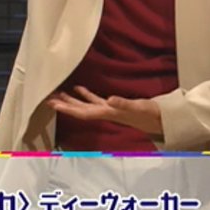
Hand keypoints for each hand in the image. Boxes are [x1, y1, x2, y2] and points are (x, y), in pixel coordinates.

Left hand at [47, 86, 162, 134]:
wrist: (161, 121)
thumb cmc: (151, 114)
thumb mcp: (139, 107)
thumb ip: (124, 103)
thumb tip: (109, 99)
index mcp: (108, 113)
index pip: (83, 112)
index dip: (68, 109)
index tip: (53, 104)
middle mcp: (105, 112)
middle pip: (80, 110)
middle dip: (64, 105)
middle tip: (48, 98)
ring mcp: (108, 110)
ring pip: (85, 105)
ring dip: (71, 100)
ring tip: (57, 93)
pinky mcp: (113, 106)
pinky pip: (95, 100)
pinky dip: (85, 95)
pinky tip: (78, 88)